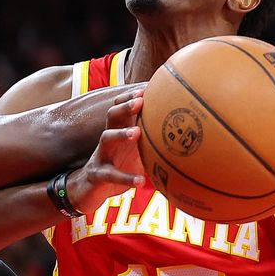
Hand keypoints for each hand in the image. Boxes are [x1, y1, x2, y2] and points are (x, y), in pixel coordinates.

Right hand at [66, 88, 146, 213]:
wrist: (90, 189)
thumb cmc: (118, 165)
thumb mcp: (135, 151)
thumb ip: (152, 141)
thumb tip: (184, 136)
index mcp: (119, 130)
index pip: (121, 106)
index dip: (132, 96)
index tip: (148, 87)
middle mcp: (109, 138)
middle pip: (112, 115)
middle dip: (125, 106)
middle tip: (140, 101)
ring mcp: (102, 155)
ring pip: (105, 138)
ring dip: (120, 134)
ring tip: (136, 133)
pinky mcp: (98, 174)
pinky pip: (110, 174)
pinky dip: (125, 177)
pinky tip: (140, 181)